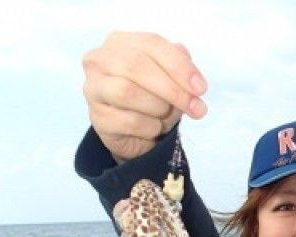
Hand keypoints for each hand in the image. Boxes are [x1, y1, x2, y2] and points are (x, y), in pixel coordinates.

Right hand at [82, 32, 207, 161]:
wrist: (135, 134)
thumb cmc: (152, 99)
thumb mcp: (170, 78)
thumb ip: (178, 65)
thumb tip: (187, 60)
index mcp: (120, 42)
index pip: (151, 43)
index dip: (179, 66)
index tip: (201, 89)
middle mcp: (100, 61)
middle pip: (136, 66)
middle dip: (172, 89)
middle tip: (196, 108)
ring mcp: (94, 89)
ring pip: (128, 93)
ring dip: (158, 108)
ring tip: (166, 117)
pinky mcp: (97, 118)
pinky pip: (129, 122)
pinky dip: (150, 128)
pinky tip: (153, 129)